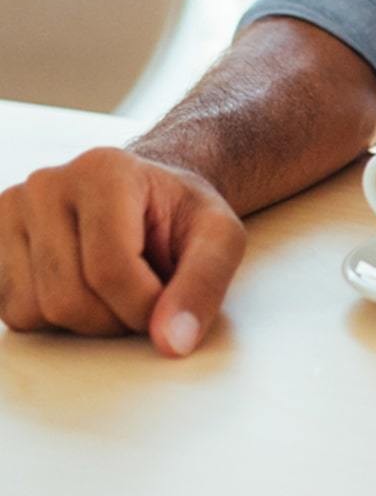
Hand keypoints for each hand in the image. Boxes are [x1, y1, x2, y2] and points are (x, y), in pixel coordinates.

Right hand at [0, 147, 245, 357]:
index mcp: (105, 169)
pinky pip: (13, 314)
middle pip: (67, 297)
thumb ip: (205, 282)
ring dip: (83, 322)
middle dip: (113, 319)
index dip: (142, 307)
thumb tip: (173, 342)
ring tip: (114, 288)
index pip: (110, 269)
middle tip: (142, 297)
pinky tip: (81, 287)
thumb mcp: (219, 237)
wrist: (147, 199)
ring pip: (34, 312)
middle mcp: (48, 183)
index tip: (167, 306)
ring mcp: (11, 212)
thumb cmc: (181, 218)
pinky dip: (52, 319)